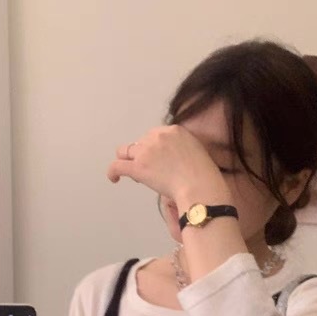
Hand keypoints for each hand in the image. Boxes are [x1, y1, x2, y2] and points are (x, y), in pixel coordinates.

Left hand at [107, 125, 230, 207]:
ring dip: (130, 161)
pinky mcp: (138, 167)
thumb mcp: (196, 150)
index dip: (154, 148)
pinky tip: (114, 179)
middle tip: (153, 171)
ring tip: (136, 173)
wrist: (199, 186)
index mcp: (174, 130)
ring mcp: (146, 151)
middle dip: (144, 155)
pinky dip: (112, 172)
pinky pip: (116, 166)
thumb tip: (172, 158)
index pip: (155, 135)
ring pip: (126, 151)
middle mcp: (157, 136)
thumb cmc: (203, 175)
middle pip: (141, 143)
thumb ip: (182, 148)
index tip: (159, 160)